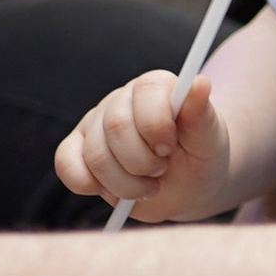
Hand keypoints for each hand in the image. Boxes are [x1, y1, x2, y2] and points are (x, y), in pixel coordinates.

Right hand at [57, 68, 232, 222]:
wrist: (188, 183)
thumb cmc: (200, 156)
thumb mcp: (209, 139)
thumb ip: (201, 113)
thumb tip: (200, 83)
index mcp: (154, 87)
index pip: (145, 93)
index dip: (156, 125)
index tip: (170, 147)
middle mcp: (121, 100)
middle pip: (116, 126)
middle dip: (142, 160)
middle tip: (161, 170)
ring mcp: (94, 124)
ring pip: (95, 154)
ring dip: (125, 183)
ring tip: (149, 186)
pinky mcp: (76, 149)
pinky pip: (66, 164)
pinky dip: (88, 184)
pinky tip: (116, 192)